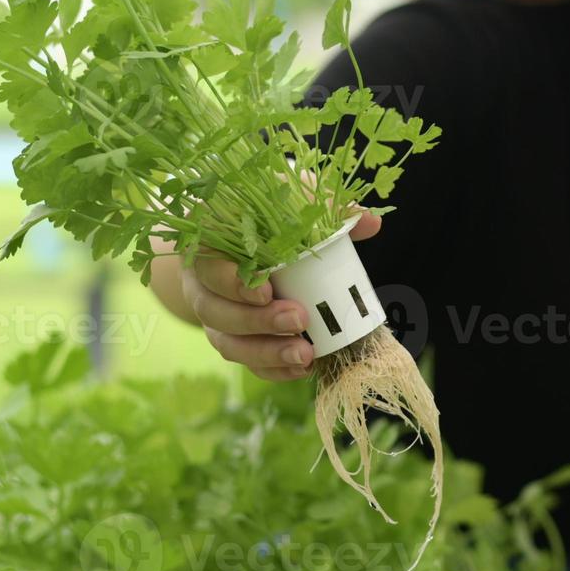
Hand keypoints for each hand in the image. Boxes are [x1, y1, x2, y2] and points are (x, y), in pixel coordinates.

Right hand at [147, 170, 383, 379]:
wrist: (244, 240)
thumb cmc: (266, 217)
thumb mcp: (288, 202)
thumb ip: (321, 208)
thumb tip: (369, 222)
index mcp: (206, 243)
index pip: (206, 264)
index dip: (231, 282)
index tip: (266, 291)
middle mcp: (200, 282)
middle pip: (214, 310)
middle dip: (258, 322)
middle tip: (299, 319)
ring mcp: (213, 315)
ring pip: (227, 343)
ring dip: (267, 352)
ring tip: (304, 354)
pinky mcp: (230, 339)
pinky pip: (245, 361)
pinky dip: (273, 369)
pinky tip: (301, 368)